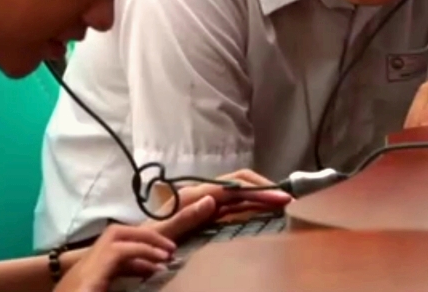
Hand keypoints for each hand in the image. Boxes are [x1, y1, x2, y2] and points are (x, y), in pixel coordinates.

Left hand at [54, 217, 195, 291]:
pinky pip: (108, 264)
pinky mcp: (81, 284)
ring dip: (138, 250)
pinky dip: (128, 265)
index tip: (166, 259)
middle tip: (168, 249)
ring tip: (161, 263)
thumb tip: (151, 276)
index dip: (145, 249)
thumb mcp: (93, 290)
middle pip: (112, 236)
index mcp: (87, 279)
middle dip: (143, 238)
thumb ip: (118, 286)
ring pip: (110, 248)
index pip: (117, 248)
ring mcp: (80, 276)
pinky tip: (142, 277)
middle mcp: (82, 270)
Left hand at [147, 169, 291, 239]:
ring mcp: (206, 202)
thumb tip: (212, 199)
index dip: (258, 189)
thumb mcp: (164, 231)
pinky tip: (265, 210)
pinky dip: (253, 204)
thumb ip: (186, 216)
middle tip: (289, 200)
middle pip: (240, 183)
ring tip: (284, 203)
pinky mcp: (208, 212)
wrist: (137, 245)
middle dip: (265, 188)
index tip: (280, 198)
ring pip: (240, 192)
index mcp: (194, 195)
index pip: (234, 186)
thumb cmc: (149, 240)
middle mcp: (202, 193)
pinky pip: (235, 204)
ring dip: (261, 195)